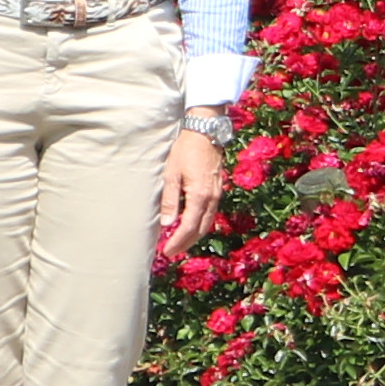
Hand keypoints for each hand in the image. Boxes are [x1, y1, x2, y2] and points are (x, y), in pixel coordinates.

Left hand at [159, 127, 226, 254]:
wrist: (206, 133)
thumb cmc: (186, 151)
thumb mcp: (172, 174)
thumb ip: (170, 200)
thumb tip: (167, 224)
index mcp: (199, 196)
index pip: (188, 227)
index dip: (177, 242)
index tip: (166, 251)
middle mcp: (212, 199)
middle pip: (200, 230)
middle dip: (186, 243)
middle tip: (172, 252)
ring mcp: (217, 195)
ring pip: (207, 224)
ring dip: (194, 236)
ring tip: (180, 243)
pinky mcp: (218, 191)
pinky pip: (210, 215)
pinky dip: (200, 225)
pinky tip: (191, 226)